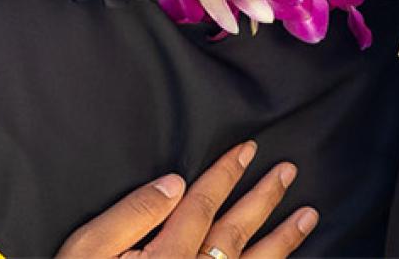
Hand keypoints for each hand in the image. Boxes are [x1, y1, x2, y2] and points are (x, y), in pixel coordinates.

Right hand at [55, 141, 318, 257]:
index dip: (225, 174)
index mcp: (166, 254)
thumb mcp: (91, 245)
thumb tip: (174, 181)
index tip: (248, 150)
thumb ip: (134, 212)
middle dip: (263, 198)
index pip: (202, 204)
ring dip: (283, 238)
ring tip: (308, 214)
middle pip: (235, 231)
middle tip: (287, 171)